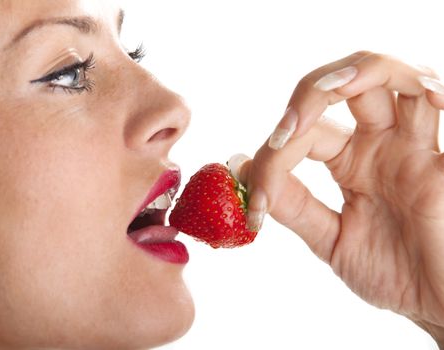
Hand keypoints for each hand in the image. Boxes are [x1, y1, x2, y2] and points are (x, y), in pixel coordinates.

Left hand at [233, 51, 443, 345]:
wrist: (440, 305)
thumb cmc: (394, 275)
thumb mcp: (331, 239)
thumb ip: (293, 204)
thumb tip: (243, 167)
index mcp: (349, 161)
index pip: (304, 134)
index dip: (275, 159)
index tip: (257, 208)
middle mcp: (379, 144)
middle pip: (344, 83)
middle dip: (310, 94)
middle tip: (288, 131)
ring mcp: (412, 146)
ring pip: (390, 78)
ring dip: (360, 72)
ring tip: (333, 89)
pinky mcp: (441, 161)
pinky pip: (437, 111)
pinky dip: (426, 91)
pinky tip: (417, 96)